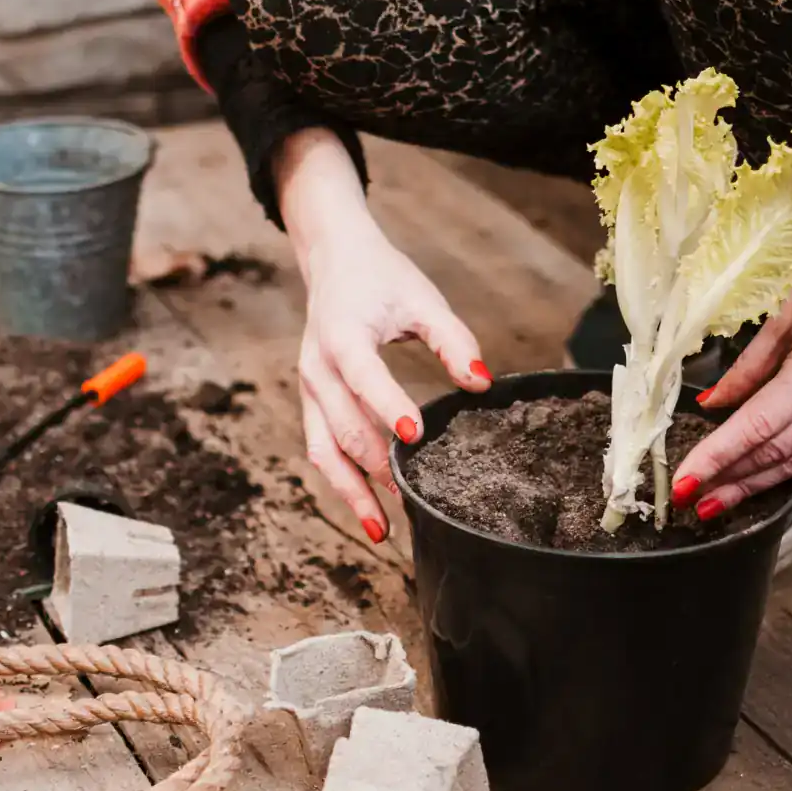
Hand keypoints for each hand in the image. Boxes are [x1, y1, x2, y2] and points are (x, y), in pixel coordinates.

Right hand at [300, 224, 490, 540]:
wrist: (332, 260)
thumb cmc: (380, 278)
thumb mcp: (422, 298)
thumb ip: (453, 340)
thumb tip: (481, 383)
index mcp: (342, 335)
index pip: (363, 376)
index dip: (387, 407)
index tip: (415, 437)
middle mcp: (317, 368)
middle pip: (341, 427)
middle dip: (376, 468)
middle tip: (415, 500)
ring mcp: (310, 389)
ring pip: (323, 450)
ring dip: (351, 492)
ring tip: (381, 530)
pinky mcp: (313, 403)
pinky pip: (322, 448)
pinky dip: (343, 481)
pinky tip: (370, 509)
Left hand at [670, 124, 791, 516]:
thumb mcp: (788, 315)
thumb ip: (747, 366)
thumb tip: (710, 403)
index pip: (755, 427)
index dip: (715, 459)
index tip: (683, 483)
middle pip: (775, 454)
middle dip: (729, 482)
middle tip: (688, 502)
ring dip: (755, 483)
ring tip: (717, 502)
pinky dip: (788, 465)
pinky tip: (760, 474)